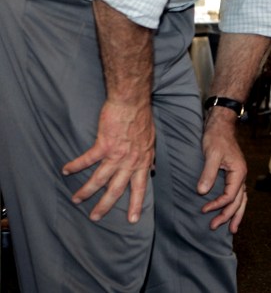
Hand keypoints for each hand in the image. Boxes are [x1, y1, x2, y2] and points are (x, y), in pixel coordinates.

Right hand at [62, 100, 155, 223]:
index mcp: (142, 161)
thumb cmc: (142, 119)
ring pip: (99, 179)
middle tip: (95, 218)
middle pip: (116, 189)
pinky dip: (75, 166)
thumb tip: (150, 169)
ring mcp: (116, 154)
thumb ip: (148, 157)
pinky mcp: (103, 145)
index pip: (140, 188)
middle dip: (105, 205)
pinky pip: (86, 160)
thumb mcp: (151, 141)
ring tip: (76, 200)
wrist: (133, 102)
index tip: (133, 220)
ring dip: (86, 191)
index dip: (136, 204)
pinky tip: (66, 170)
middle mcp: (130, 161)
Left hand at [198, 109, 248, 232]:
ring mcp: (239, 176)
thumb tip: (202, 192)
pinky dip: (235, 205)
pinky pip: (237, 194)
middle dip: (227, 216)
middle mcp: (242, 176)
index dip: (217, 205)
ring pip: (241, 200)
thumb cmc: (216, 138)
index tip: (203, 210)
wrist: (220, 126)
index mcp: (239, 172)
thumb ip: (208, 173)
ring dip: (236, 214)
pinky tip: (230, 211)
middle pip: (238, 201)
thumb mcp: (211, 154)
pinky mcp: (234, 175)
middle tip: (213, 227)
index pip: (230, 196)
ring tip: (232, 229)